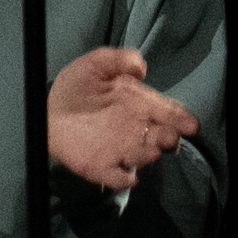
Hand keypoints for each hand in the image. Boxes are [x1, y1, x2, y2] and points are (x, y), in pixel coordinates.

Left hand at [45, 39, 201, 195]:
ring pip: (145, 156)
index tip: (190, 124)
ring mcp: (119, 149)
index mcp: (138, 103)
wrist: (47, 110)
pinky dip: (125, 178)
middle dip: (169, 138)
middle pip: (163, 137)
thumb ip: (118, 59)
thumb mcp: (95, 64)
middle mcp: (134, 128)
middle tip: (168, 136)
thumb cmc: (75, 87)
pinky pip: (118, 177)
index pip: (167, 111)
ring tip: (148, 149)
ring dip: (149, 154)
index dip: (181, 118)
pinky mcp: (101, 166)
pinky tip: (127, 175)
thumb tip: (142, 67)